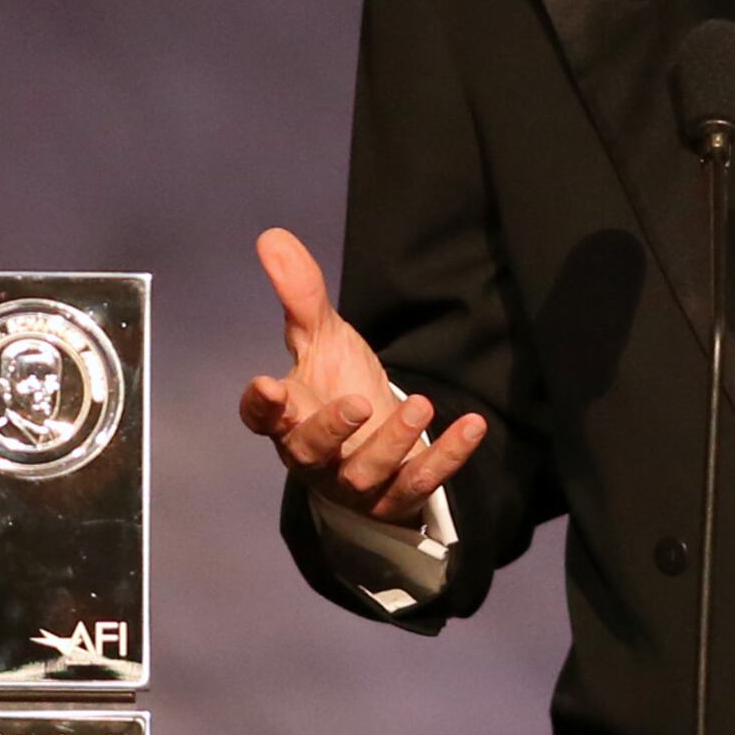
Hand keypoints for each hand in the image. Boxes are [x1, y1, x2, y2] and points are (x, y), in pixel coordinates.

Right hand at [235, 227, 485, 523]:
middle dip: (332, 431)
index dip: (261, 405)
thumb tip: (272, 237)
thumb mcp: (320, 339)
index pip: (261, 418)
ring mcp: (356, 483)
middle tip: (357, 403)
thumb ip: (300, 295)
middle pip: (311, 453)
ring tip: (419, 404)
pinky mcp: (398, 496)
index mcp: (287, 419)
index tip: (267, 384)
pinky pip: (422, 482)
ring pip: (366, 474)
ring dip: (394, 442)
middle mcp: (315, 457)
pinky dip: (448, 456)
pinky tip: (472, 425)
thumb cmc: (335, 387)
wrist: (375, 445)